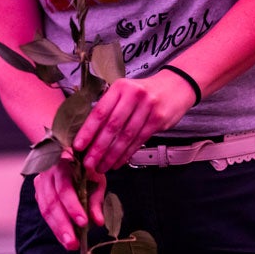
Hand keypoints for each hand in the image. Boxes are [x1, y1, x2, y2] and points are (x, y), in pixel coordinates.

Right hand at [33, 160, 106, 249]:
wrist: (74, 158)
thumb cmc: (87, 170)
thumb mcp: (97, 180)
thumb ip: (96, 200)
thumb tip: (98, 221)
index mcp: (63, 164)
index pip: (65, 188)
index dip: (73, 206)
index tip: (83, 222)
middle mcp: (48, 173)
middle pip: (52, 202)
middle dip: (63, 225)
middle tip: (74, 243)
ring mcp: (40, 183)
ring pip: (46, 210)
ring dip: (58, 230)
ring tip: (70, 245)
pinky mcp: (39, 193)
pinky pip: (44, 213)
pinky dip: (55, 227)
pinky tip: (63, 238)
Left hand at [74, 71, 196, 172]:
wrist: (176, 86)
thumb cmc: (143, 92)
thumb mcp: (125, 91)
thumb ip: (109, 107)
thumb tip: (88, 134)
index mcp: (120, 87)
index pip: (100, 111)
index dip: (88, 130)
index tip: (78, 146)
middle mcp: (133, 95)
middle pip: (112, 126)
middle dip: (98, 148)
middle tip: (88, 163)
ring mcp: (148, 107)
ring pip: (126, 137)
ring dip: (112, 155)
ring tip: (102, 167)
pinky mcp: (158, 120)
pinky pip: (139, 141)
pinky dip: (126, 154)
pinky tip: (117, 162)